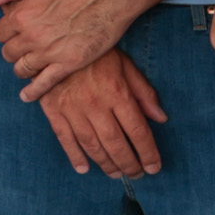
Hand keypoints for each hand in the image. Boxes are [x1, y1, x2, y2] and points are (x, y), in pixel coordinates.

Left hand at [0, 0, 140, 102]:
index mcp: (21, 16)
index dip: (6, 33)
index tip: (14, 32)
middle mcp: (32, 36)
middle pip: (8, 52)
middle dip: (12, 50)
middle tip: (22, 48)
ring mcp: (50, 52)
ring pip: (22, 69)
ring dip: (21, 68)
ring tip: (26, 65)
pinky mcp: (68, 64)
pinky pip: (44, 84)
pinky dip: (33, 92)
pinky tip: (27, 96)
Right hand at [36, 50, 168, 178]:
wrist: (56, 41)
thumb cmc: (96, 53)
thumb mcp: (125, 64)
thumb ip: (143, 92)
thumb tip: (160, 118)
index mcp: (117, 93)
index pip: (137, 131)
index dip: (148, 152)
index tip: (154, 166)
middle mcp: (96, 105)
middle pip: (116, 143)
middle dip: (130, 164)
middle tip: (137, 174)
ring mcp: (73, 109)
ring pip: (92, 145)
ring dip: (106, 164)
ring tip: (116, 173)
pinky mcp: (54, 110)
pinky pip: (65, 138)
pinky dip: (74, 156)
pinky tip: (84, 168)